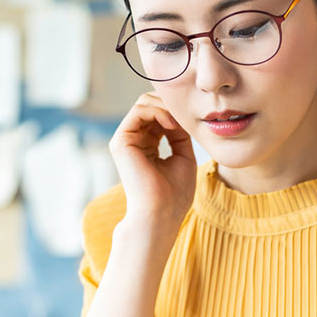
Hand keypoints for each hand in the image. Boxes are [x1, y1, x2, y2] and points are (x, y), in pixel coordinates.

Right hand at [108, 93, 196, 228]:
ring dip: (166, 106)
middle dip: (171, 104)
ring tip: (180, 121)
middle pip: (150, 104)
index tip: (195, 118)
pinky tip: (171, 123)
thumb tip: (180, 115)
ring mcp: (125, 140)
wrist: (160, 214)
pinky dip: (158, 110)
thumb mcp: (184, 157)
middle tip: (187, 114)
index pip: (159, 114)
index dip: (177, 110)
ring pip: (144, 103)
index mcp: (148, 145)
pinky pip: (139, 110)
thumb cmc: (174, 194)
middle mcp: (134, 141)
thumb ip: (180, 134)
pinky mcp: (121, 141)